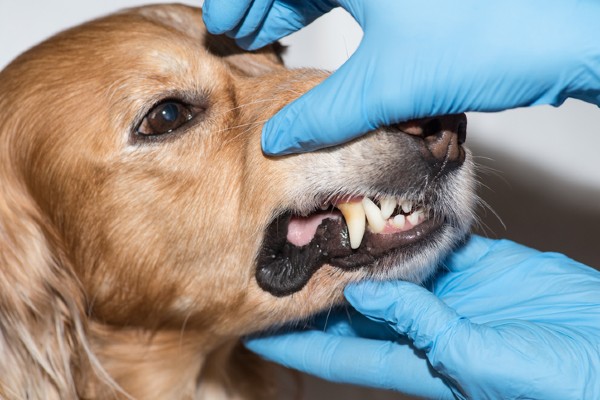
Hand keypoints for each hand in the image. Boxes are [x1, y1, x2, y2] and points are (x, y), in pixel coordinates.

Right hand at [202, 0, 599, 154]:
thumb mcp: (391, 84)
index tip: (222, 23)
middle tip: (242, 33)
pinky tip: (326, 36)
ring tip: (272, 35)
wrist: (574, 30)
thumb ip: (327, 113)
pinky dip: (334, 7)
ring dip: (298, 4)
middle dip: (267, 2)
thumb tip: (281, 138)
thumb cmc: (498, 35)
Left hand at [246, 236, 599, 398]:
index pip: (337, 350)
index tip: (257, 320)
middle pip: (354, 304)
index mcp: (414, 361)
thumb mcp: (479, 361)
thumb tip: (369, 298)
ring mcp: (447, 294)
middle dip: (320, 283)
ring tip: (325, 218)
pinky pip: (433, 244)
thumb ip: (423, 328)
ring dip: (362, 248)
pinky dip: (412, 227)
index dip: (296, 337)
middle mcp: (421, 326)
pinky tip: (389, 205)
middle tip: (282, 255)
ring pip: (390, 267)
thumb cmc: (555, 383)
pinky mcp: (475, 268)